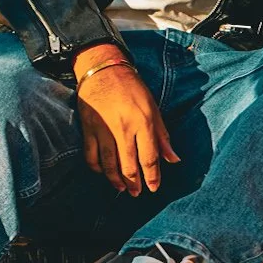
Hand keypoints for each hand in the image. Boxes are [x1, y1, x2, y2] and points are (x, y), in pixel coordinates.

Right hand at [75, 47, 179, 195]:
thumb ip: (162, 136)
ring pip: (109, 165)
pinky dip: (97, 168)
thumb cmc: (132, 88)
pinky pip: (91, 156)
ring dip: (116, 180)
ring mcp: (104, 130)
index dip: (152, 177)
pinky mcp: (88, 128)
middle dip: (134, 183)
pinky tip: (103, 172)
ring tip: (122, 188)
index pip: (149, 158)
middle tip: (136, 193)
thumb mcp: (153, 107)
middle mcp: (124, 128)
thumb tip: (174, 160)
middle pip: (129, 166)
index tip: (153, 188)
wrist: (103, 69)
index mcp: (143, 122)